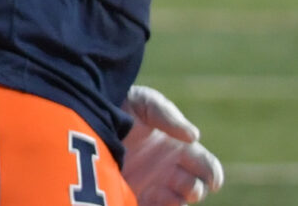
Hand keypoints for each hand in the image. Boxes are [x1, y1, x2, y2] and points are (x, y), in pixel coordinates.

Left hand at [123, 85, 224, 205]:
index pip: (207, 168)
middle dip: (196, 190)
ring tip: (167, 195)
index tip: (212, 180)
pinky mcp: (130, 194)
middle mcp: (168, 169)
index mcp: (178, 148)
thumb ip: (168, 115)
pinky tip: (153, 200)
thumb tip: (194, 137)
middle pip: (196, 189)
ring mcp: (150, 184)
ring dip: (177, 202)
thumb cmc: (120, 103)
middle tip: (185, 185)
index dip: (213, 175)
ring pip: (176, 203)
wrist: (84, 113)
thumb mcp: (144, 102)